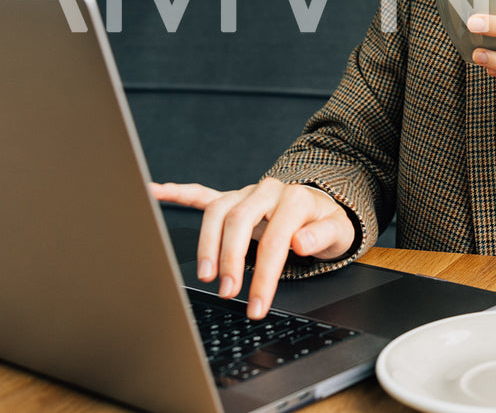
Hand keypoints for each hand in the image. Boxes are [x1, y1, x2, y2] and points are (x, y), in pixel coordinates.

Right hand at [152, 178, 355, 319]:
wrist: (322, 207)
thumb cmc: (326, 222)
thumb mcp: (339, 232)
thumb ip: (322, 235)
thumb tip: (299, 242)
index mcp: (294, 199)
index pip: (274, 240)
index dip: (264, 275)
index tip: (256, 304)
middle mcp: (267, 192)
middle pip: (238, 220)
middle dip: (229, 260)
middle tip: (227, 291)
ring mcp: (247, 194)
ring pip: (217, 211)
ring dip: (208, 243)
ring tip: (205, 274)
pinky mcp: (234, 198)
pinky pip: (203, 194)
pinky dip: (179, 193)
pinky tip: (156, 191)